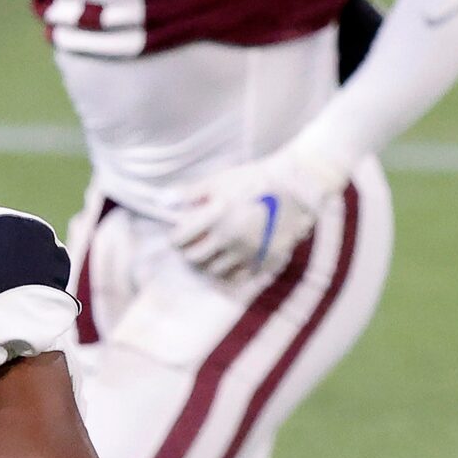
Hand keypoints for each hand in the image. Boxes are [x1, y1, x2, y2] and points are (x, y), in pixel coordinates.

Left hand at [168, 145, 344, 280]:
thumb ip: (190, 193)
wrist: (296, 188)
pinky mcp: (264, 261)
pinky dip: (229, 272)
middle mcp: (230, 238)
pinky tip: (230, 260)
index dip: (176, 237)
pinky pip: (238, 277)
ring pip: (214, 271)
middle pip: (194, 259)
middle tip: (192, 245)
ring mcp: (248, 253)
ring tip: (212, 252)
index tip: (179, 235)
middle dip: (189, 252)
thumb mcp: (220, 180)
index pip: (181, 239)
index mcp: (216, 216)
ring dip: (208, 263)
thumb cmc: (254, 180)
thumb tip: (162, 201)